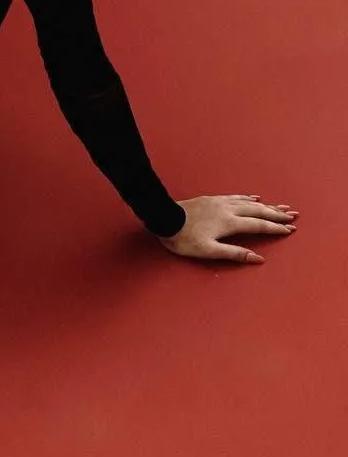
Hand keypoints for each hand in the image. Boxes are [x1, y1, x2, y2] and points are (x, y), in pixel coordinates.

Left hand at [155, 194, 298, 263]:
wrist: (163, 218)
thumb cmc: (184, 239)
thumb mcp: (209, 251)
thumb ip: (234, 254)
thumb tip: (258, 258)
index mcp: (229, 223)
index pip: (258, 225)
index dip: (275, 228)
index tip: (290, 229)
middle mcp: (227, 209)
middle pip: (258, 210)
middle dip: (277, 213)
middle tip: (293, 214)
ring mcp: (220, 202)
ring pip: (248, 202)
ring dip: (266, 204)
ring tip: (280, 206)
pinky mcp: (212, 199)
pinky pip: (236, 197)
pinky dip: (248, 198)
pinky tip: (254, 198)